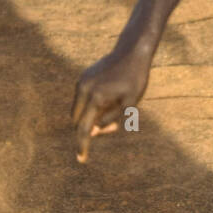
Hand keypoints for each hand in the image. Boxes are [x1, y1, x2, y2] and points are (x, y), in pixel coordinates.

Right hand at [71, 46, 150, 162]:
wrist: (132, 52)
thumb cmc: (135, 80)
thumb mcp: (130, 104)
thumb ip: (111, 119)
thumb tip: (93, 131)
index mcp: (96, 98)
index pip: (84, 128)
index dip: (83, 145)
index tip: (81, 159)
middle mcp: (83, 89)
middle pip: (77, 121)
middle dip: (89, 129)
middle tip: (114, 125)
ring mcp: (81, 82)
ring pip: (78, 110)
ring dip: (90, 118)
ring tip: (115, 108)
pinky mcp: (83, 78)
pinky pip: (82, 100)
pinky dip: (90, 107)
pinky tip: (110, 100)